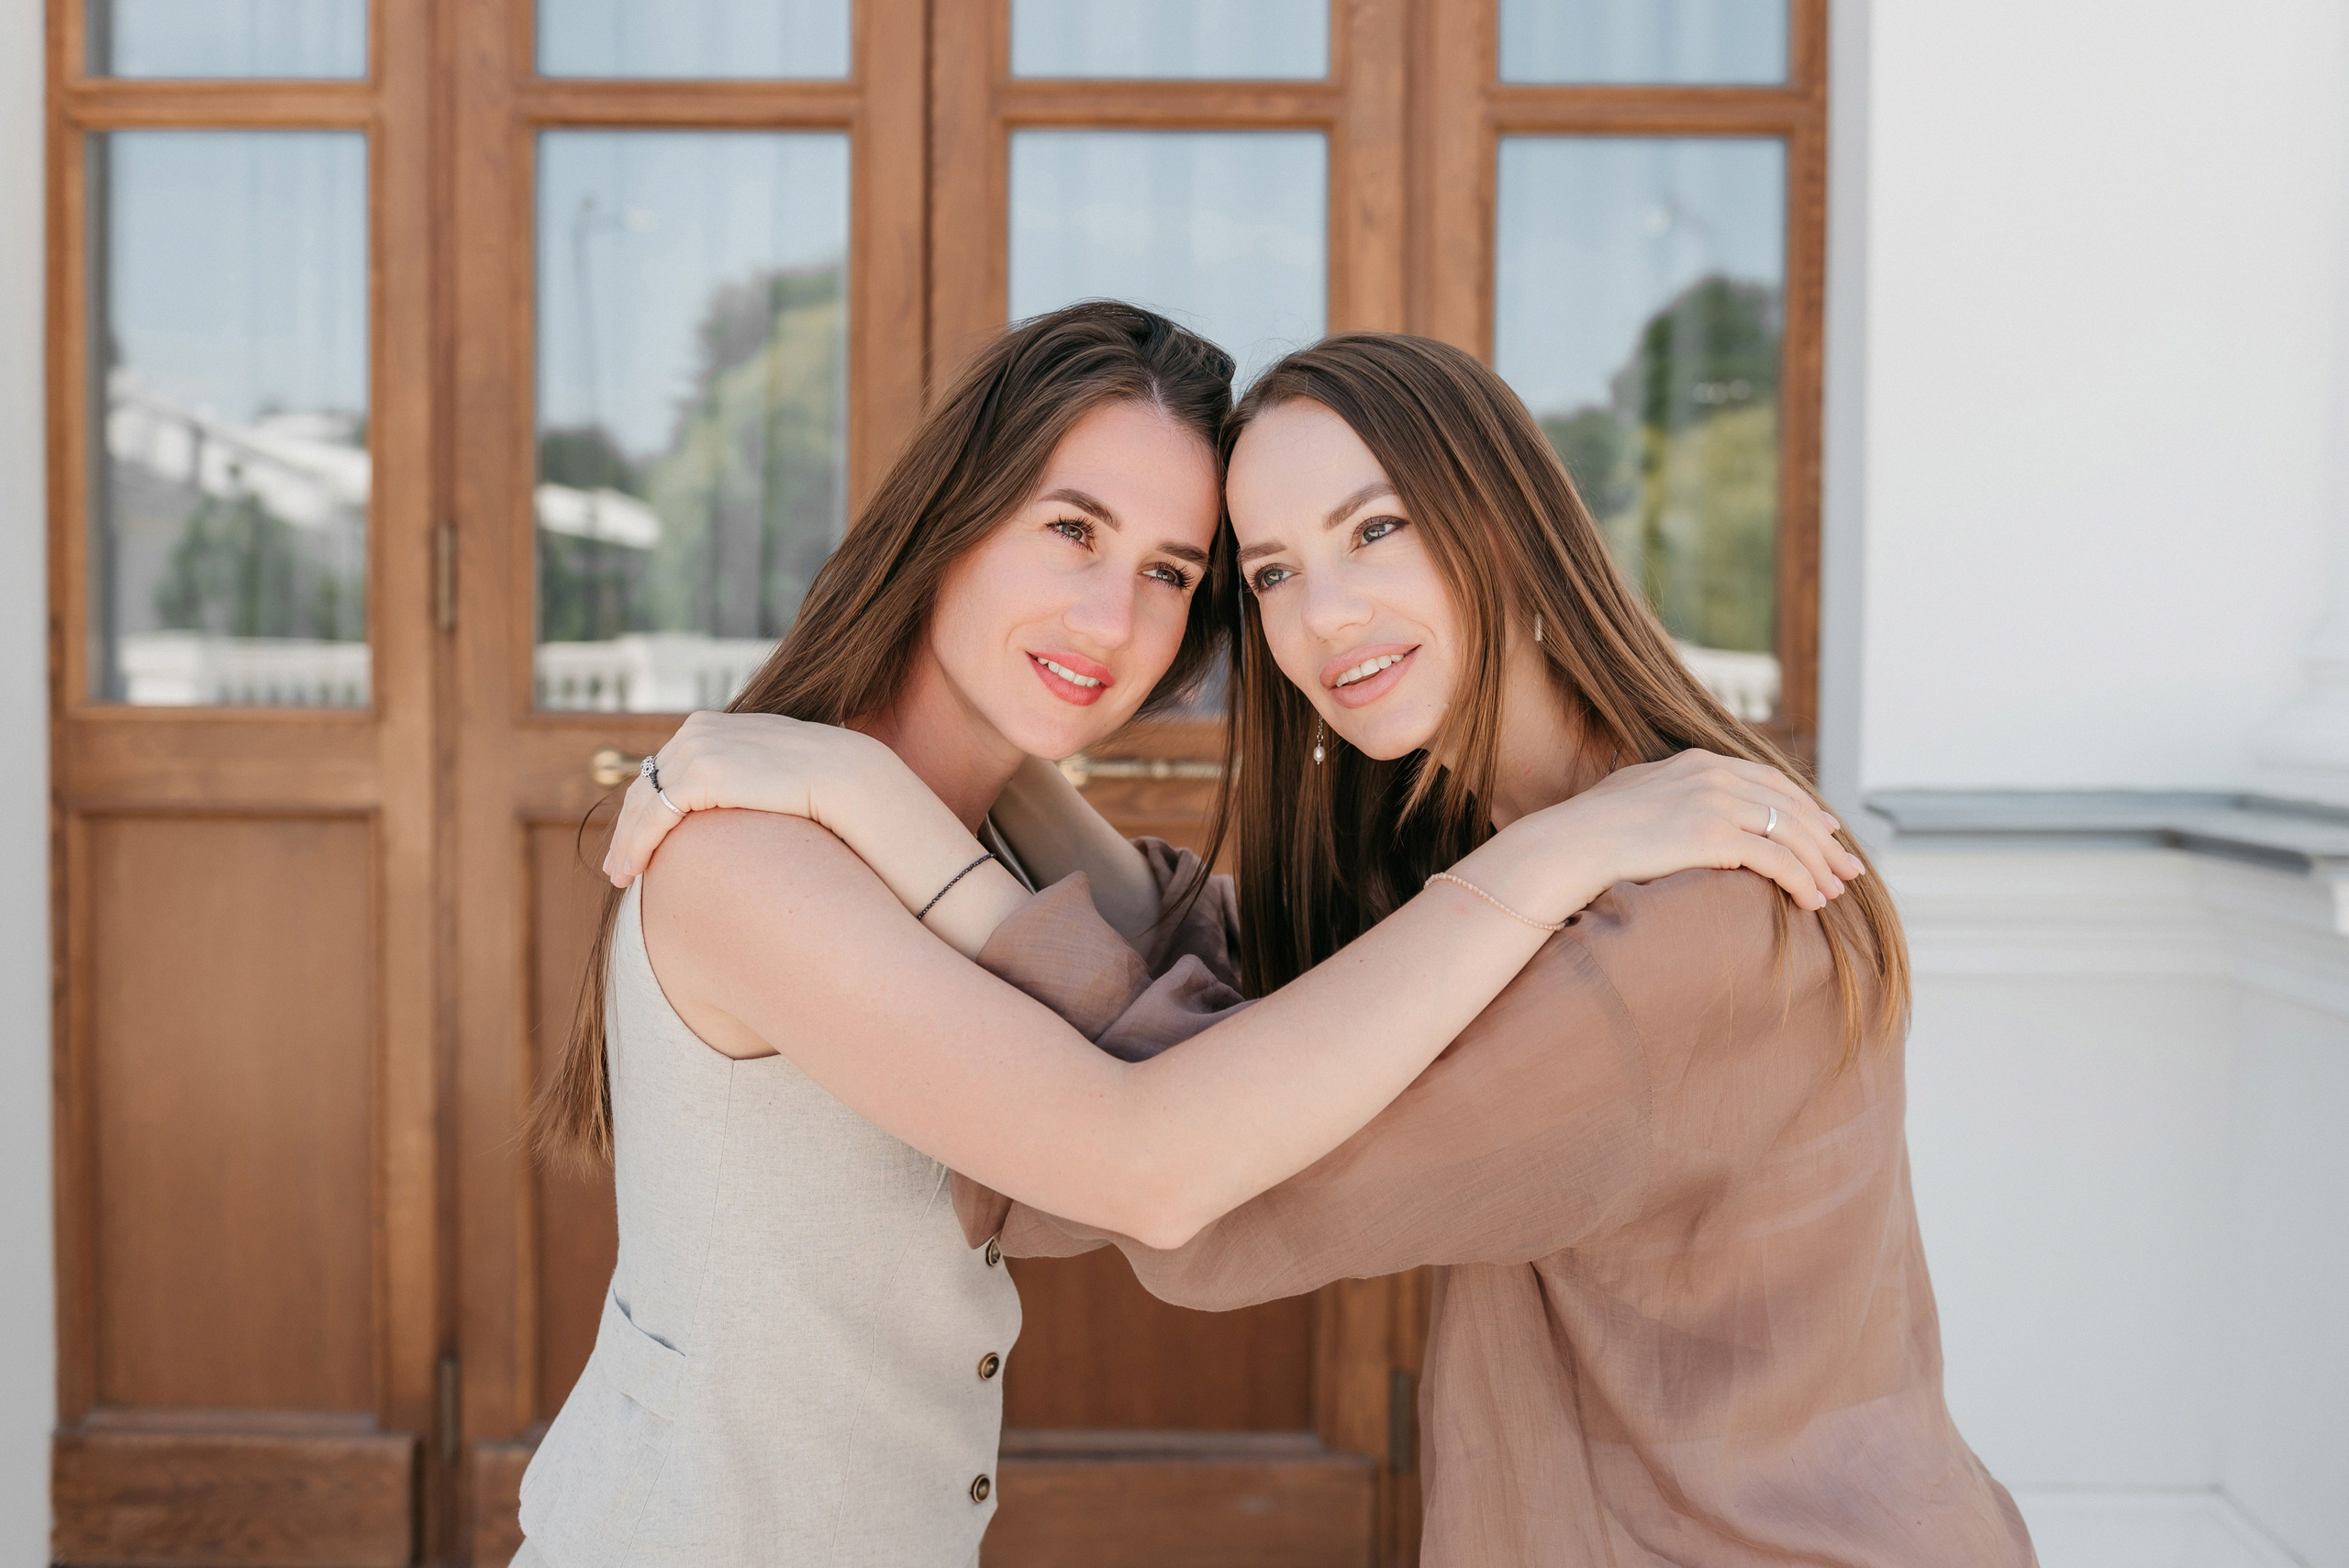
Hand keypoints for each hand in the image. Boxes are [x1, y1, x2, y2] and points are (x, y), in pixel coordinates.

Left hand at [602, 711, 890, 887]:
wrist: (847, 776)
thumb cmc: (819, 782)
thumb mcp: (766, 767)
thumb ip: (739, 775)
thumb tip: (733, 802)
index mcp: (710, 724)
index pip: (661, 769)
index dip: (643, 807)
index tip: (635, 840)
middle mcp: (696, 730)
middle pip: (645, 784)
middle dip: (628, 827)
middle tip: (618, 865)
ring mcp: (697, 749)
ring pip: (643, 802)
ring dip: (627, 842)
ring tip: (621, 875)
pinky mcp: (702, 775)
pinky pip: (656, 815)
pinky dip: (638, 844)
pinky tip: (634, 869)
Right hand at [1543, 749, 1861, 911]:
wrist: (1568, 845)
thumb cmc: (1588, 830)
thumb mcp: (1633, 794)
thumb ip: (1665, 794)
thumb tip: (1673, 812)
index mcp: (1698, 761)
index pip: (1769, 780)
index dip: (1804, 806)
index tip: (1827, 830)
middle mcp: (1713, 774)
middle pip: (1790, 806)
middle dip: (1826, 840)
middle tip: (1849, 868)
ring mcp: (1715, 802)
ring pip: (1791, 833)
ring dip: (1819, 866)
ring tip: (1834, 893)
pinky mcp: (1715, 836)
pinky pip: (1777, 859)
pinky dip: (1801, 881)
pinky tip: (1810, 900)